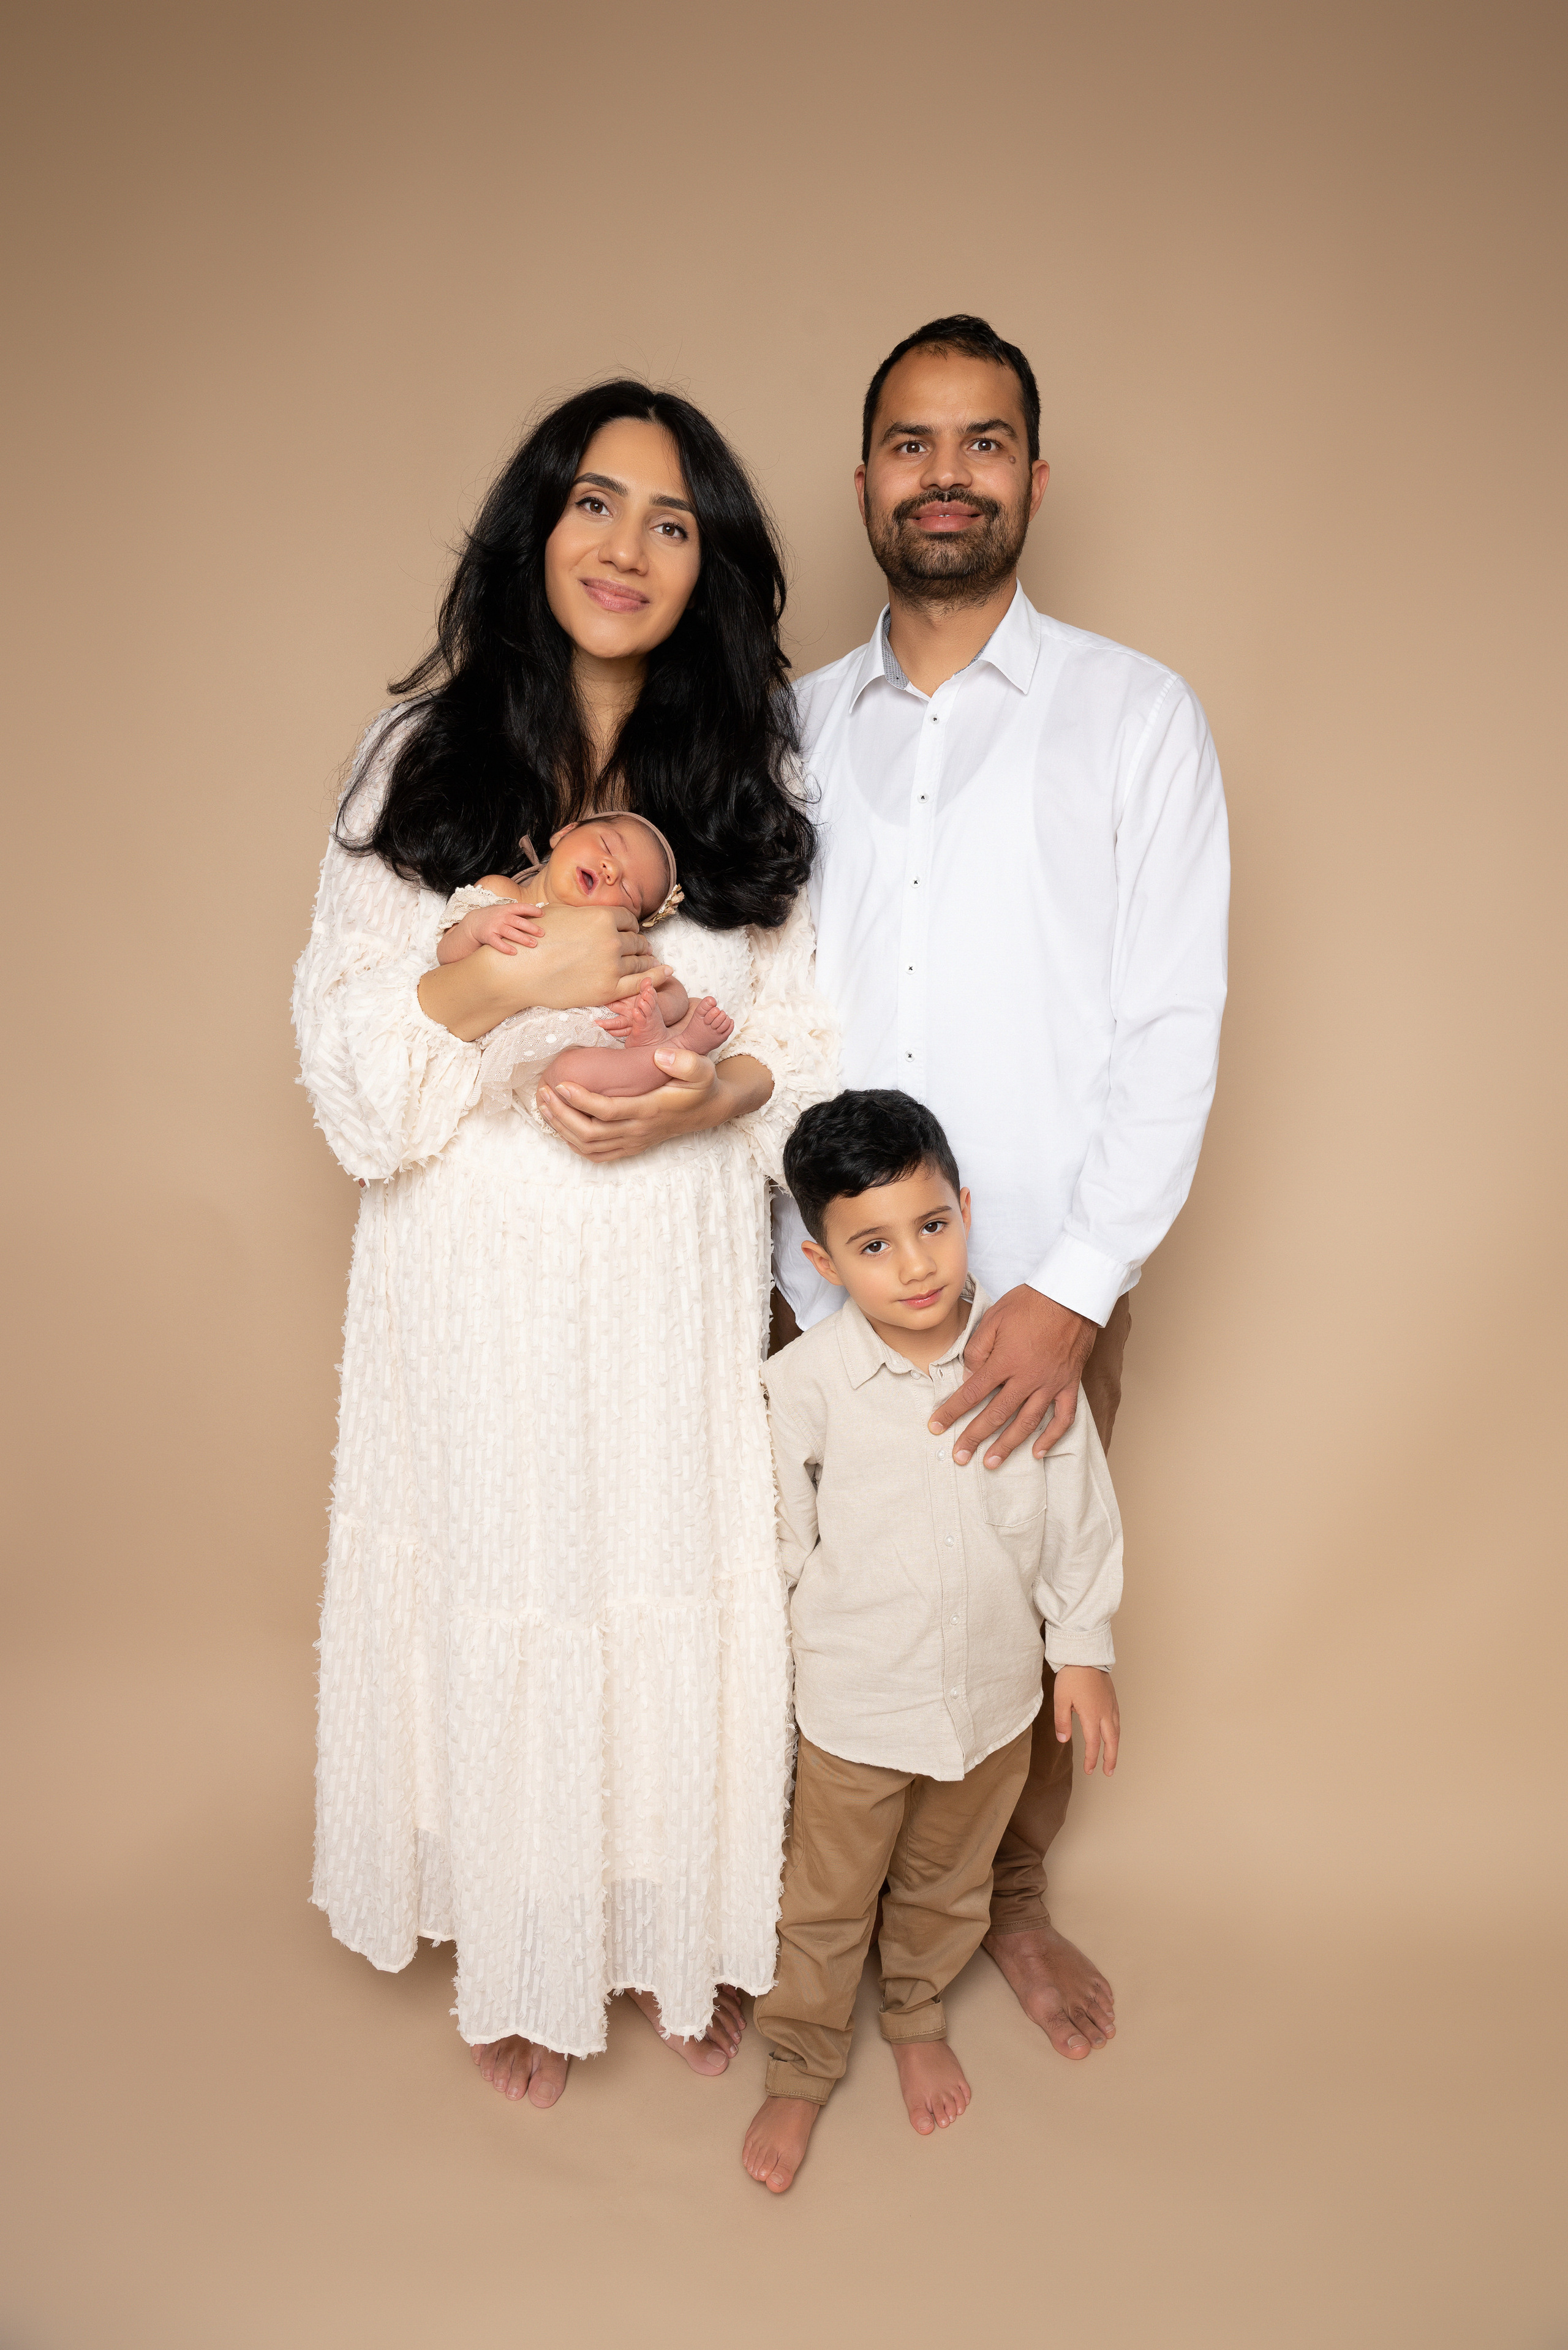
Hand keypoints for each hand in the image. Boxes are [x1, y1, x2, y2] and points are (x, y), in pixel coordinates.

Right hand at [469, 902, 545, 955]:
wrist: (473, 922)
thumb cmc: (494, 917)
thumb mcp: (504, 911)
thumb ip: (518, 913)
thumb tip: (538, 914)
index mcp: (507, 909)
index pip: (521, 907)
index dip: (532, 910)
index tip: (542, 914)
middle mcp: (501, 917)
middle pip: (518, 921)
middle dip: (531, 927)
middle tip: (542, 933)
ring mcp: (494, 926)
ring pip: (510, 932)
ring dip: (522, 938)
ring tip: (533, 944)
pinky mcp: (488, 936)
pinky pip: (497, 943)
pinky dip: (505, 947)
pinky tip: (514, 952)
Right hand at [522, 904, 668, 1011]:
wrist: (517, 970)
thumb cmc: (533, 940)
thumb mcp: (559, 912)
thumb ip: (583, 912)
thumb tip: (591, 912)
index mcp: (602, 916)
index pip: (629, 920)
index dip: (631, 926)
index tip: (632, 931)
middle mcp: (611, 939)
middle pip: (636, 941)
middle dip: (640, 944)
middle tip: (644, 948)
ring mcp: (612, 966)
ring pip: (640, 962)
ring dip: (648, 960)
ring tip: (651, 961)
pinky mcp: (608, 989)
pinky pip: (641, 984)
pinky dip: (657, 977)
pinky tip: (667, 973)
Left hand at [538, 1051, 770, 1163]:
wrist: (708, 1110)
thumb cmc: (700, 1085)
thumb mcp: (702, 1069)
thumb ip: (686, 1062)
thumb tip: (661, 1056)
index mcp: (651, 1110)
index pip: (609, 1111)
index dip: (581, 1101)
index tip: (561, 1085)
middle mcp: (638, 1130)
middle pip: (591, 1133)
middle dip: (562, 1115)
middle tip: (544, 1093)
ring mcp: (633, 1141)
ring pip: (589, 1146)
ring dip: (562, 1128)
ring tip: (544, 1105)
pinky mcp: (630, 1146)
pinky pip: (596, 1154)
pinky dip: (573, 1143)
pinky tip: (559, 1125)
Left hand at [928, 1285, 1097, 1467]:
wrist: (1072, 1295)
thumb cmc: (1031, 1303)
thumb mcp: (994, 1317)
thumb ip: (977, 1349)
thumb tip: (969, 1376)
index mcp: (1005, 1361)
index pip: (972, 1393)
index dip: (952, 1411)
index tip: (936, 1427)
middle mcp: (1027, 1377)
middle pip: (996, 1414)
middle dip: (975, 1438)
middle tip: (959, 1456)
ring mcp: (1050, 1383)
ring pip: (1027, 1422)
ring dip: (1008, 1445)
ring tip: (991, 1463)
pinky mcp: (1069, 1384)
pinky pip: (1063, 1417)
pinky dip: (1051, 1437)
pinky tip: (1037, 1452)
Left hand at [1053, 1666, 1119, 1774]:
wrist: (1085, 1654)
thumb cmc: (1071, 1675)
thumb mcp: (1060, 1699)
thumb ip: (1062, 1721)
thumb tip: (1064, 1740)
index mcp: (1091, 1715)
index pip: (1093, 1744)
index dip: (1092, 1759)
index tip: (1089, 1770)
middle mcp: (1105, 1712)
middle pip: (1111, 1741)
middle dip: (1110, 1759)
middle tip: (1108, 1772)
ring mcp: (1111, 1705)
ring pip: (1117, 1731)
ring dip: (1115, 1747)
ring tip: (1112, 1758)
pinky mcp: (1112, 1698)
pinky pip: (1117, 1720)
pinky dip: (1116, 1733)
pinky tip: (1113, 1735)